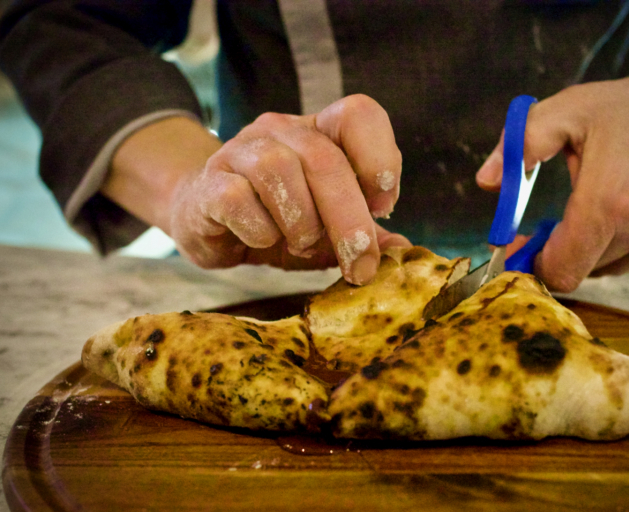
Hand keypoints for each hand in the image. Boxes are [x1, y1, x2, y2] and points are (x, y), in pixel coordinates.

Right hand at [170, 94, 408, 282]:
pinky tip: (263, 240)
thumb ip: (364, 235)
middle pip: (324, 159)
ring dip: (301, 222)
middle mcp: (280, 131)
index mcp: (319, 132)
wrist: (207, 218)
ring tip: (301, 244)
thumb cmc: (277, 220)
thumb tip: (404, 249)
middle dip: (349, 219)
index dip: (380, 159)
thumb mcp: (328, 229)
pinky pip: (237, 199)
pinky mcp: (209, 183)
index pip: (359, 114)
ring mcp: (240, 152)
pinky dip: (260, 229)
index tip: (383, 207)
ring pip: (279, 171)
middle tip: (359, 264)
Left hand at [477, 71, 628, 291]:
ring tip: (601, 201)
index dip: (533, 263)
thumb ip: (520, 145)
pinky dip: (619, 246)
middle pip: (578, 272)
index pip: (559, 271)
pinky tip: (627, 210)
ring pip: (605, 270)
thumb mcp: (569, 109)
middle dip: (558, 250)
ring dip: (590, 248)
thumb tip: (487, 181)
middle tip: (555, 219)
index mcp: (609, 202)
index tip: (522, 245)